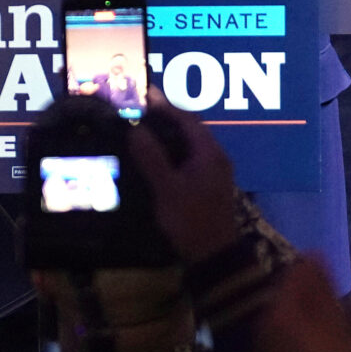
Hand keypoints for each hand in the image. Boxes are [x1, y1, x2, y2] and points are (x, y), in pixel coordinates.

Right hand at [125, 97, 242, 263]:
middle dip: (165, 118)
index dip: (165, 106)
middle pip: (190, 129)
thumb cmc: (191, 220)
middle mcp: (215, 157)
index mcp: (209, 153)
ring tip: (142, 130)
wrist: (212, 255)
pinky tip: (154, 158)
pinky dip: (172, 151)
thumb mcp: (167, 189)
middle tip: (139, 112)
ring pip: (189, 144)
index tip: (143, 96)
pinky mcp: (208, 185)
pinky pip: (189, 158)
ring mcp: (214, 172)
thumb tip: (135, 129)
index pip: (187, 119)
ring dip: (168, 135)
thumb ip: (152, 158)